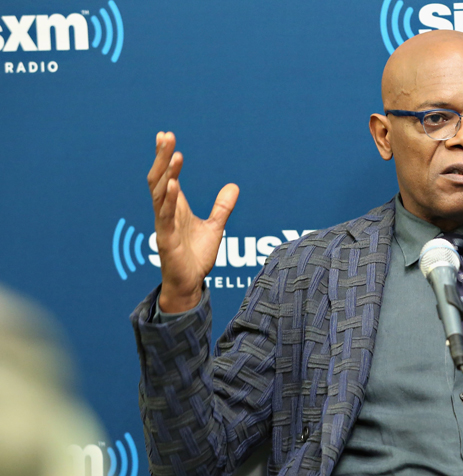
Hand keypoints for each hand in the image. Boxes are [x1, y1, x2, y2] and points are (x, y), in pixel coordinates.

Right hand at [147, 131, 238, 311]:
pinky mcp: (166, 239)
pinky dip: (168, 200)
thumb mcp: (215, 227)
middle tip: (165, 136)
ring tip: (173, 154)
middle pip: (160, 179)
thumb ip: (222, 207)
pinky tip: (172, 185)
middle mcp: (166, 212)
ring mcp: (164, 225)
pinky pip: (165, 216)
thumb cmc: (196, 257)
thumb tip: (234, 186)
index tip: (166, 135)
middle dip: (162, 157)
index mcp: (175, 207)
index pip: (168, 175)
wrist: (190, 284)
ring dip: (166, 173)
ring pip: (160, 194)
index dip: (167, 156)